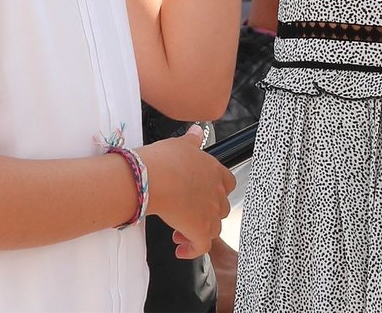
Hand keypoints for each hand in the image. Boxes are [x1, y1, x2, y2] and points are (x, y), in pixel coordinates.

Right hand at [142, 125, 235, 258]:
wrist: (153, 178)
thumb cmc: (163, 160)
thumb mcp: (180, 144)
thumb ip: (192, 141)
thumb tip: (197, 131)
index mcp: (214, 171)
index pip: (227, 184)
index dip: (216, 192)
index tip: (201, 196)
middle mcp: (217, 192)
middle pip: (221, 208)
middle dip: (205, 214)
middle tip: (186, 216)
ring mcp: (210, 212)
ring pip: (213, 228)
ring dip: (198, 232)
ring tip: (179, 234)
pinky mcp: (200, 230)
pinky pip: (202, 246)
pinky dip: (192, 250)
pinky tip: (180, 250)